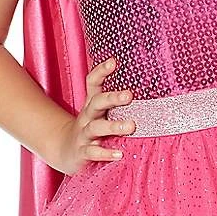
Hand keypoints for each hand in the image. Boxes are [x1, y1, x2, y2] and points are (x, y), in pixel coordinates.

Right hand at [57, 57, 135, 174]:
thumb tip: (150, 88)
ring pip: (96, 127)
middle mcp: (87, 117)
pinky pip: (92, 152)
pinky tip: (119, 154)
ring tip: (131, 126)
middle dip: (112, 98)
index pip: (92, 83)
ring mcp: (83, 135)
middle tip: (129, 95)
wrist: (66, 152)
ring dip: (113, 126)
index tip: (114, 61)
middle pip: (96, 103)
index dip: (101, 72)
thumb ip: (118, 103)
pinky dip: (105, 153)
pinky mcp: (82, 153)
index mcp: (93, 104)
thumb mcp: (101, 113)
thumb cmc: (93, 128)